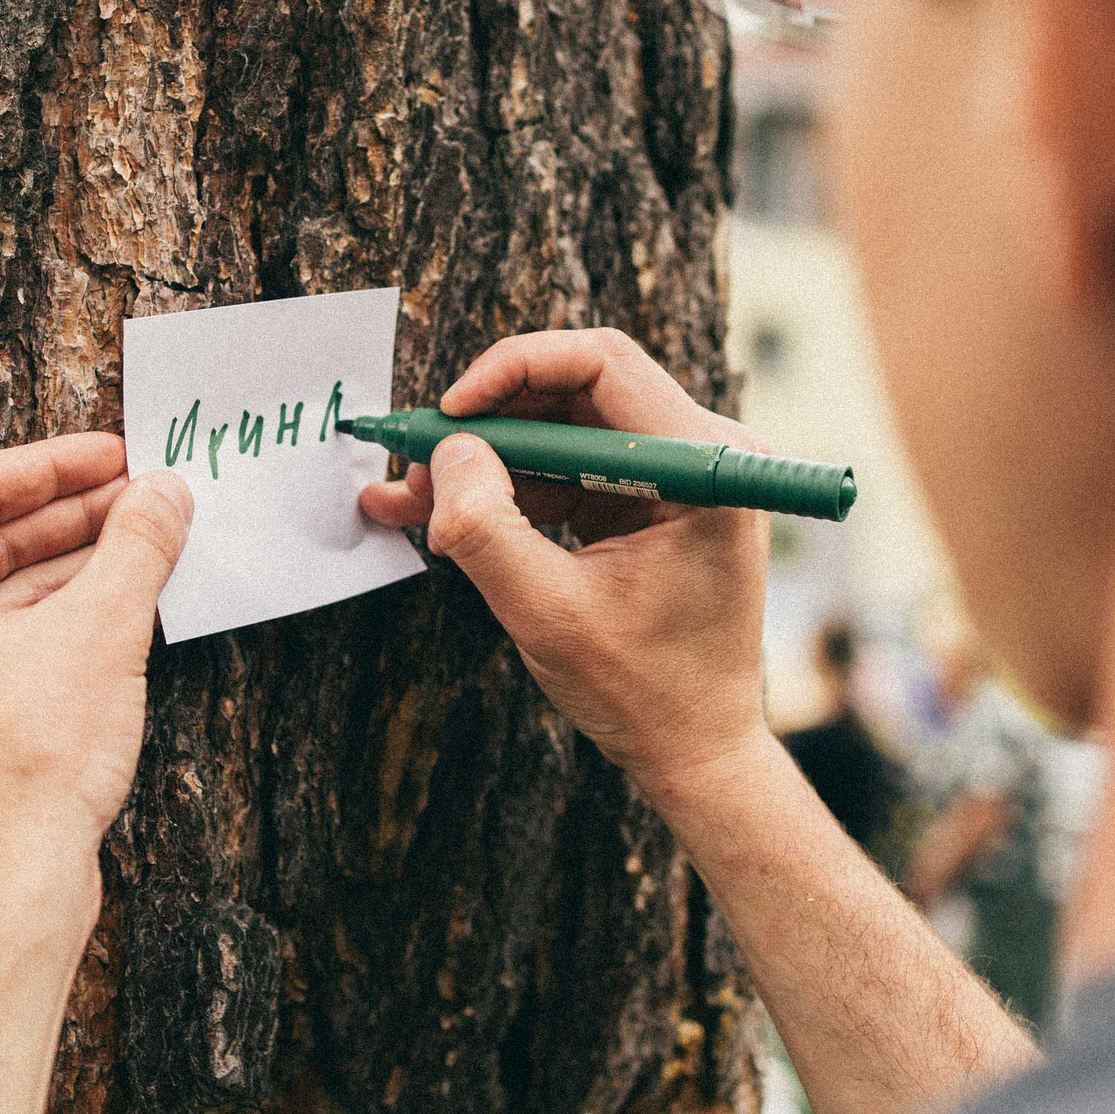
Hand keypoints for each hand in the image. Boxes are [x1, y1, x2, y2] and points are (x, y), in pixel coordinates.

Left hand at [0, 435, 191, 928]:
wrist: (0, 899)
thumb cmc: (24, 770)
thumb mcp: (98, 631)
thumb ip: (134, 546)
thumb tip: (167, 491)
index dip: (55, 467)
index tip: (117, 454)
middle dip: (59, 521)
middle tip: (136, 497)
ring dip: (51, 572)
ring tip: (134, 547)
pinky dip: (25, 626)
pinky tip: (99, 607)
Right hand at [359, 330, 770, 798]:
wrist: (695, 751)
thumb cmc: (642, 692)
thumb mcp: (547, 613)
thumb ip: (487, 529)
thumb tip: (448, 452)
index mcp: (704, 469)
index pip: (604, 363)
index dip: (513, 371)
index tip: (449, 415)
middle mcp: (702, 455)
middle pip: (577, 390)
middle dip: (486, 425)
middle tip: (410, 461)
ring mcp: (679, 475)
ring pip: (562, 429)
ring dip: (488, 461)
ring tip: (410, 501)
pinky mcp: (651, 500)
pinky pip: (569, 468)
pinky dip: (510, 489)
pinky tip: (448, 517)